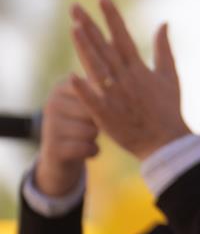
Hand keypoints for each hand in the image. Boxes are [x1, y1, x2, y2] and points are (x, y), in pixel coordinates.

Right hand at [35, 77, 99, 196]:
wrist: (59, 153)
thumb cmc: (80, 121)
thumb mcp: (86, 102)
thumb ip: (99, 89)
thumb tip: (115, 80)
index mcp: (61, 88)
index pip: (92, 91)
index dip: (104, 103)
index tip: (105, 109)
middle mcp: (52, 104)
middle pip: (93, 111)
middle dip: (99, 122)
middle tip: (92, 124)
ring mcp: (50, 126)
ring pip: (90, 131)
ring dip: (95, 137)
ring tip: (87, 136)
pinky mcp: (53, 148)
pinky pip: (86, 148)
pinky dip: (93, 151)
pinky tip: (87, 149)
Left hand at [69, 0, 190, 159]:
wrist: (167, 142)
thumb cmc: (168, 109)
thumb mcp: (169, 76)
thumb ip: (163, 48)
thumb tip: (164, 23)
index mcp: (140, 69)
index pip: (123, 37)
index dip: (112, 17)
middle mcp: (126, 79)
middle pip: (104, 48)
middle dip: (90, 26)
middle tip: (75, 7)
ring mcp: (116, 97)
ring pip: (97, 68)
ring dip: (85, 49)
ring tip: (73, 29)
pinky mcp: (107, 116)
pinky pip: (93, 101)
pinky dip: (83, 89)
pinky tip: (71, 76)